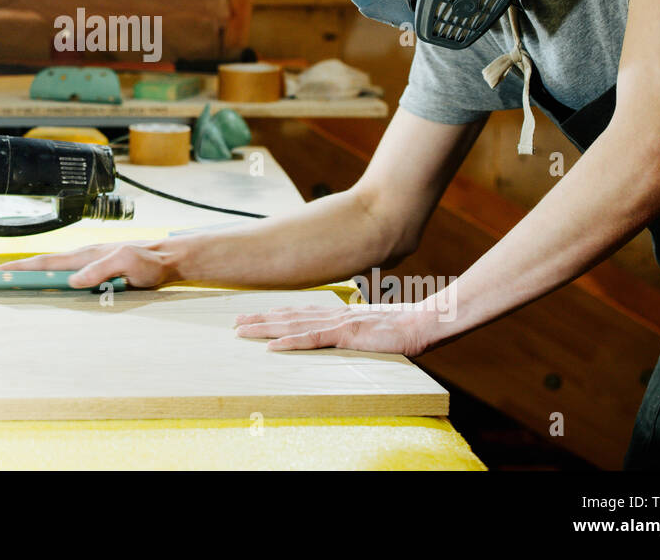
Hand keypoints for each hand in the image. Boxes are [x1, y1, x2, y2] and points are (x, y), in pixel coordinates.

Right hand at [0, 242, 177, 289]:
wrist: (167, 259)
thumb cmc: (149, 262)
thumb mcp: (128, 263)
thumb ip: (102, 269)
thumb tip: (73, 279)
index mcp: (84, 255)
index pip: (44, 263)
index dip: (18, 269)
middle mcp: (81, 258)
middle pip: (40, 266)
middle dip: (12, 271)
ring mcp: (86, 265)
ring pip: (49, 271)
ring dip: (26, 276)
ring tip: (5, 282)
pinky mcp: (94, 273)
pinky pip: (63, 278)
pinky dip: (45, 281)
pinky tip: (40, 288)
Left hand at [234, 302, 434, 356]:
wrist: (424, 321)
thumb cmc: (402, 327)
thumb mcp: (371, 327)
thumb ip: (354, 329)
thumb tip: (347, 334)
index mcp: (337, 314)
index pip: (299, 312)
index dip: (274, 313)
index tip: (253, 315)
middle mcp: (332, 315)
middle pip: (288, 317)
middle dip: (260, 319)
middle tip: (235, 323)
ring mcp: (338, 323)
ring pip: (293, 326)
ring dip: (265, 329)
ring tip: (242, 331)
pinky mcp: (347, 335)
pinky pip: (313, 340)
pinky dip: (291, 343)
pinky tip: (273, 347)